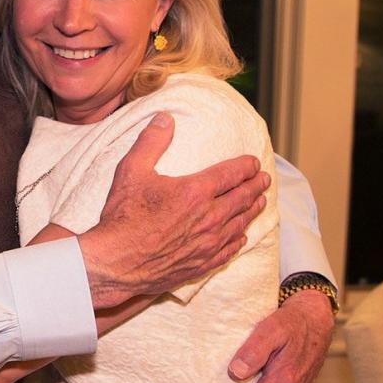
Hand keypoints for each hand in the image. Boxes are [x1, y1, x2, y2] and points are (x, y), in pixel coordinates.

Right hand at [78, 113, 269, 307]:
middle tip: (265, 179)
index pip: (231, 174)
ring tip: (260, 202)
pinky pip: (229, 250)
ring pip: (240, 224)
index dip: (246, 166)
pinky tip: (241, 236)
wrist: (117, 263)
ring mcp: (207, 243)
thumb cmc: (123, 217)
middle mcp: (208, 217)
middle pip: (242, 198)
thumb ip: (151, 142)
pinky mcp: (202, 264)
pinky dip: (239, 240)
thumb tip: (165, 118)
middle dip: (256, 186)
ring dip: (252, 210)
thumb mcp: (131, 171)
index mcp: (195, 192)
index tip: (254, 162)